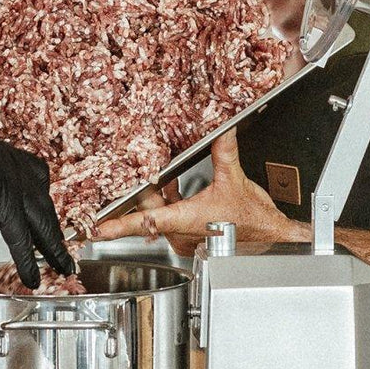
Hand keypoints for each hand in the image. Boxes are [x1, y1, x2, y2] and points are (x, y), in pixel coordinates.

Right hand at [0, 119, 74, 289]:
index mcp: (10, 160)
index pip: (38, 184)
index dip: (42, 207)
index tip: (46, 222)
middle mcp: (19, 171)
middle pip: (45, 208)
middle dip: (54, 233)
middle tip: (63, 252)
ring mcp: (16, 188)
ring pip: (42, 225)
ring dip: (54, 250)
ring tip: (63, 269)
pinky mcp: (6, 207)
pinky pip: (21, 241)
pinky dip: (27, 263)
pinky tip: (32, 278)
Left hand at [93, 130, 307, 256]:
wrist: (271, 238)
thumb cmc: (254, 220)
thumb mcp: (236, 180)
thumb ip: (224, 153)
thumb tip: (222, 130)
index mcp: (187, 220)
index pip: (146, 223)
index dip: (119, 226)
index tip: (98, 230)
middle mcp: (182, 233)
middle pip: (147, 214)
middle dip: (136, 198)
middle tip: (117, 187)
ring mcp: (184, 236)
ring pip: (158, 215)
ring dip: (153, 198)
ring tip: (147, 179)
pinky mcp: (190, 236)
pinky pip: (169, 218)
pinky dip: (167, 202)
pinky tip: (168, 185)